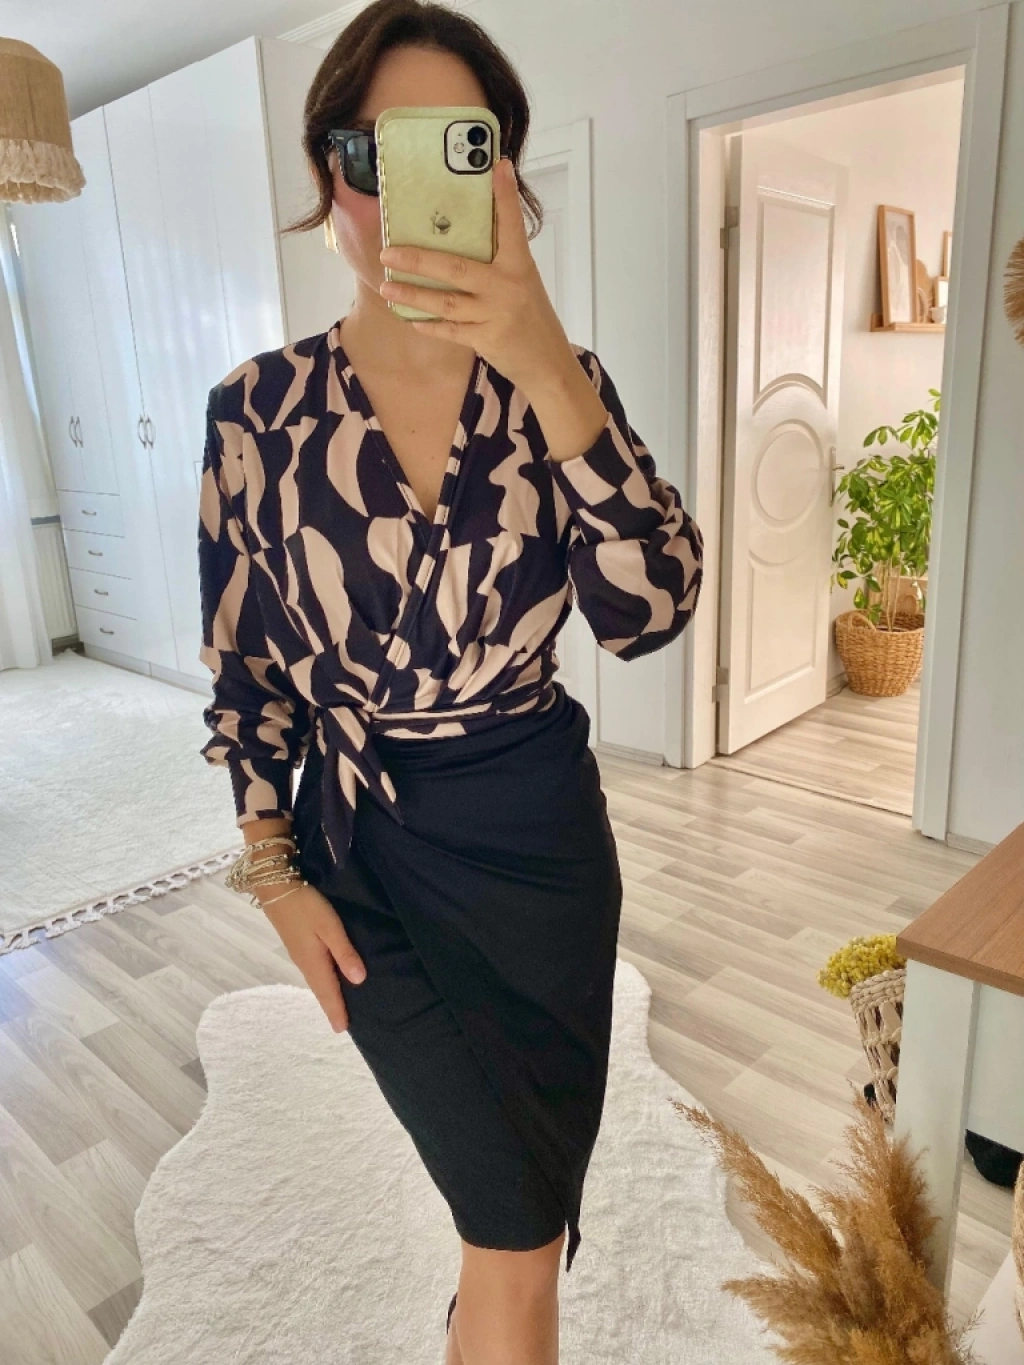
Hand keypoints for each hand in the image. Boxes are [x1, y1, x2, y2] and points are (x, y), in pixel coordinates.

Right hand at [260, 882, 366, 1033]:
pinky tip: (325, 978)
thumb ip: (344, 952)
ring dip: (325, 994)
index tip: (342, 1030)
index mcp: (313, 961)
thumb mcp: (329, 926)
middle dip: (330, 1006)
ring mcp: (298, 953)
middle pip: (319, 990)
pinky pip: (311, 970)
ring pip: (315, 980)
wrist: (276, 887)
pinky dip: (320, 981)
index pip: (327, 992)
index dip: (335, 1011)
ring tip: (336, 1006)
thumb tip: (359, 980)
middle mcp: (304, 962)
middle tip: (341, 1024)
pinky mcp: (296, 943)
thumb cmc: (306, 905)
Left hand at [377, 156, 577, 395]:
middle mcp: (507, 286)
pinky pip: (451, 330)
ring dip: (413, 295)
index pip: (511, 225)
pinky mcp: (486, 339)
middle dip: (418, 259)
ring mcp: (495, 314)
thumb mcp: (523, 281)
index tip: (498, 166)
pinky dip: (430, 326)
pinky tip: (411, 319)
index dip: (505, 196)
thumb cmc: (531, 316)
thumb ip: (499, 259)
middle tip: (388, 251)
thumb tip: (462, 234)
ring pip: (446, 302)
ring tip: (387, 286)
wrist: (547, 362)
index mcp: (519, 265)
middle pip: (456, 268)